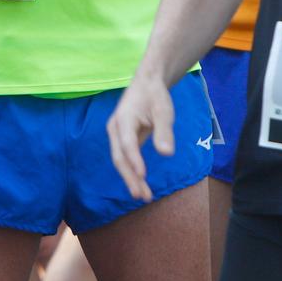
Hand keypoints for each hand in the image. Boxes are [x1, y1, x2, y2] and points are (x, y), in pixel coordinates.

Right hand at [107, 74, 176, 201]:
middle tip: (141, 195)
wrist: (146, 84)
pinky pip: (125, 158)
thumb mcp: (164, 110)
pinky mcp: (122, 140)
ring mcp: (117, 135)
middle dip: (130, 177)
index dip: (134, 160)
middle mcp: (115, 128)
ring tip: (143, 195)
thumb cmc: (155, 96)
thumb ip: (164, 131)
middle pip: (119, 157)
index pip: (128, 144)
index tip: (143, 176)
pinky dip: (132, 172)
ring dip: (131, 178)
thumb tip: (166, 154)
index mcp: (124, 119)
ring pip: (121, 160)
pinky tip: (141, 184)